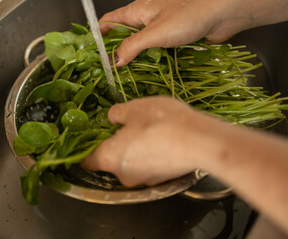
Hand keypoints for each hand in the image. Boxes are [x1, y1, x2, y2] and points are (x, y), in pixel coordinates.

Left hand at [80, 96, 221, 186]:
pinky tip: (162, 140)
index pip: (86, 160)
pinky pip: (149, 166)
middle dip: (115, 145)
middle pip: (110, 162)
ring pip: (132, 164)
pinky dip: (150, 155)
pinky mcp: (162, 180)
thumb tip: (111, 118)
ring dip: (135, 150)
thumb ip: (116, 114)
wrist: (201, 142)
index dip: (86, 148)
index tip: (90, 138)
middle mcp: (124, 175)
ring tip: (149, 130)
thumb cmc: (162, 123)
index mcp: (110, 158)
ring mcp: (145, 180)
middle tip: (126, 126)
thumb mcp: (134, 108)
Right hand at [100, 0, 287, 66]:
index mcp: (137, 11)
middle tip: (110, 73)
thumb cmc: (189, 16)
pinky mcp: (174, 40)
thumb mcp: (155, 33)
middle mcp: (147, 19)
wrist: (222, 14)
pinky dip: (152, 62)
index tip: (92, 54)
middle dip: (117, 52)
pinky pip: (157, 52)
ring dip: (135, 60)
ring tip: (127, 78)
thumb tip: (114, 60)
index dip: (100, 36)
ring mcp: (161, 30)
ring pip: (141, 47)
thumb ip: (132, 46)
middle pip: (124, 36)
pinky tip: (149, 74)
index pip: (110, 22)